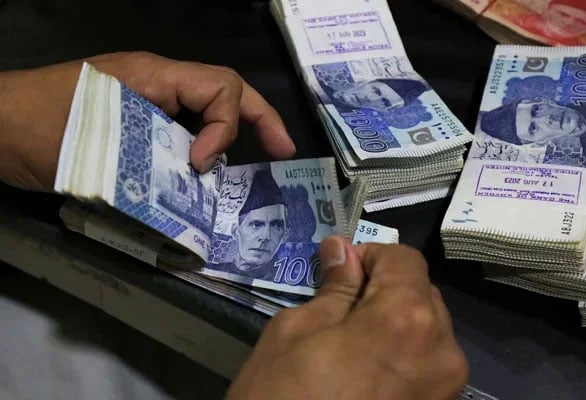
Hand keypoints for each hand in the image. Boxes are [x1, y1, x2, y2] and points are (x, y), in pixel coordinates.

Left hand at [0, 51, 294, 191]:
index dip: (227, 126)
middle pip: (224, 92)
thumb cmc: (37, 129)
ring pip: (203, 113)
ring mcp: (144, 104)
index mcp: (153, 76)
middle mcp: (156, 85)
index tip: (203, 165)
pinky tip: (198, 184)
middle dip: (260, 119)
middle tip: (283, 150)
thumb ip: (158, 154)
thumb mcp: (102, 139)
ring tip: (241, 179)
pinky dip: (195, 155)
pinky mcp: (132, 127)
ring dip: (227, 141)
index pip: (220, 87)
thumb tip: (201, 177)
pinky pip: (178, 133)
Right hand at [227, 236, 467, 399]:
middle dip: (384, 291)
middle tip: (338, 312)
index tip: (338, 274)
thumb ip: (333, 288)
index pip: (404, 259)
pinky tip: (366, 376)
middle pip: (421, 294)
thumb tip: (342, 249)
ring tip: (350, 349)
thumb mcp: (295, 334)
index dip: (369, 256)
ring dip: (394, 325)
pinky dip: (402, 357)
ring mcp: (447, 390)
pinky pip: (427, 366)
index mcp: (408, 319)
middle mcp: (444, 351)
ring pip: (428, 331)